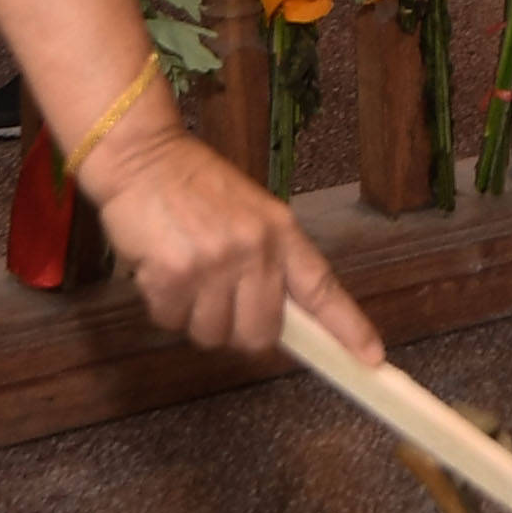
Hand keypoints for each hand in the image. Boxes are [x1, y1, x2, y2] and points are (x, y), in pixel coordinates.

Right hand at [76, 117, 380, 362]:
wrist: (140, 155)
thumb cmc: (192, 184)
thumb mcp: (248, 211)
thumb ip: (266, 260)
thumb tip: (274, 319)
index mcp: (280, 232)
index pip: (322, 288)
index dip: (348, 327)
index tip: (371, 357)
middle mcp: (255, 249)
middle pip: (260, 333)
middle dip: (235, 329)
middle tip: (213, 299)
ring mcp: (216, 263)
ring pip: (212, 334)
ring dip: (192, 317)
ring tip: (182, 272)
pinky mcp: (176, 275)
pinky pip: (172, 322)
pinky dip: (161, 306)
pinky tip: (158, 268)